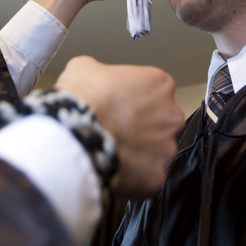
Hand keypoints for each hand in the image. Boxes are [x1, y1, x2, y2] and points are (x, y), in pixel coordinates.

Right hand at [55, 56, 185, 198]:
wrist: (73, 133)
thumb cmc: (82, 98)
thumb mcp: (85, 67)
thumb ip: (102, 72)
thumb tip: (96, 78)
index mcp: (159, 84)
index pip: (155, 92)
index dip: (134, 100)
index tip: (119, 106)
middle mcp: (171, 116)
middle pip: (161, 123)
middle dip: (142, 128)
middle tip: (116, 130)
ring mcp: (166, 148)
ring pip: (155, 152)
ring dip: (138, 153)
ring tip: (111, 151)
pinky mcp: (156, 175)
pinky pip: (147, 177)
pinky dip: (132, 176)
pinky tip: (113, 168)